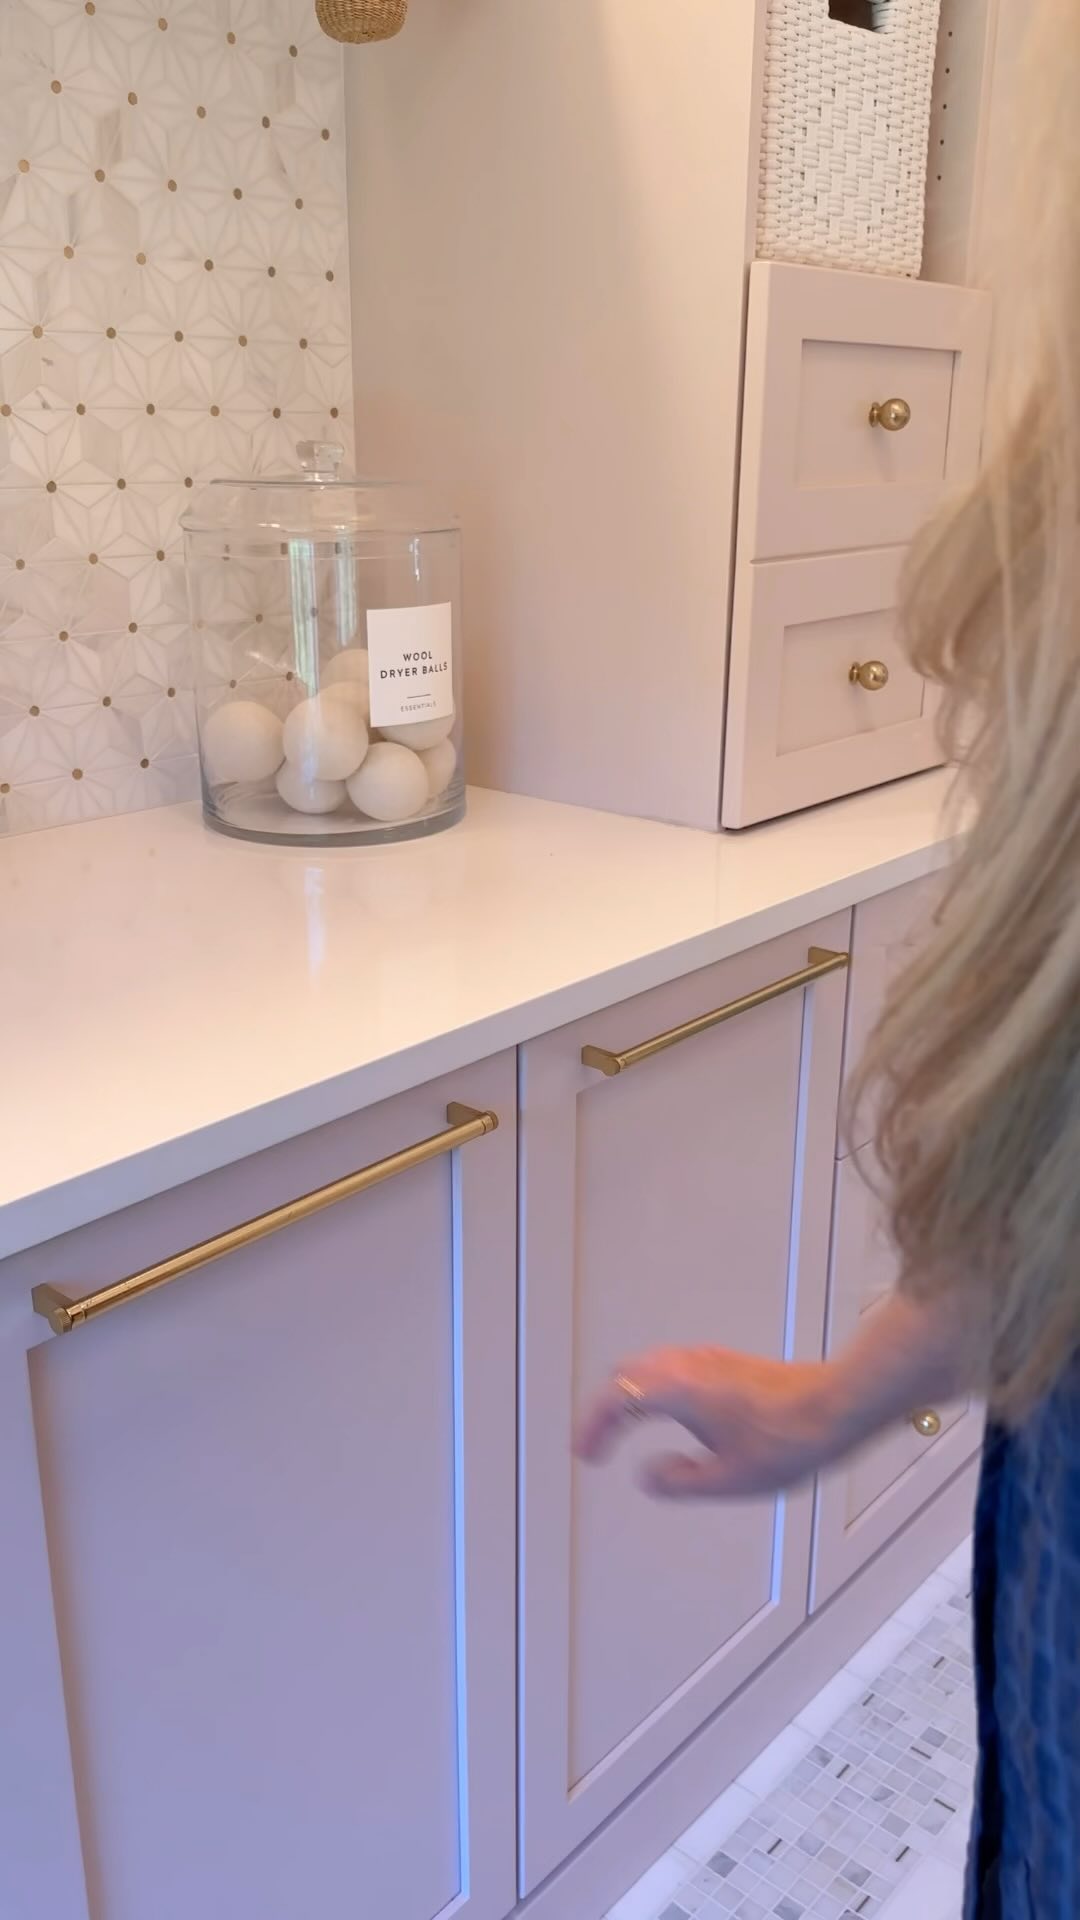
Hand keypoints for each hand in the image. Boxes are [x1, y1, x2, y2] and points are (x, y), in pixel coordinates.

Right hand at [574, 1346, 841, 1499]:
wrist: (833, 1406)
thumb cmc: (785, 1441)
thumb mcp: (726, 1478)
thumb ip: (679, 1481)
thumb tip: (649, 1476)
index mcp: (677, 1390)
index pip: (616, 1399)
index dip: (593, 1426)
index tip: (586, 1452)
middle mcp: (686, 1366)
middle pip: (625, 1375)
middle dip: (604, 1408)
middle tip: (597, 1440)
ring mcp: (706, 1359)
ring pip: (648, 1366)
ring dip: (628, 1394)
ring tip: (623, 1427)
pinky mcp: (724, 1362)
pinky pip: (670, 1367)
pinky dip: (651, 1387)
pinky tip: (667, 1411)